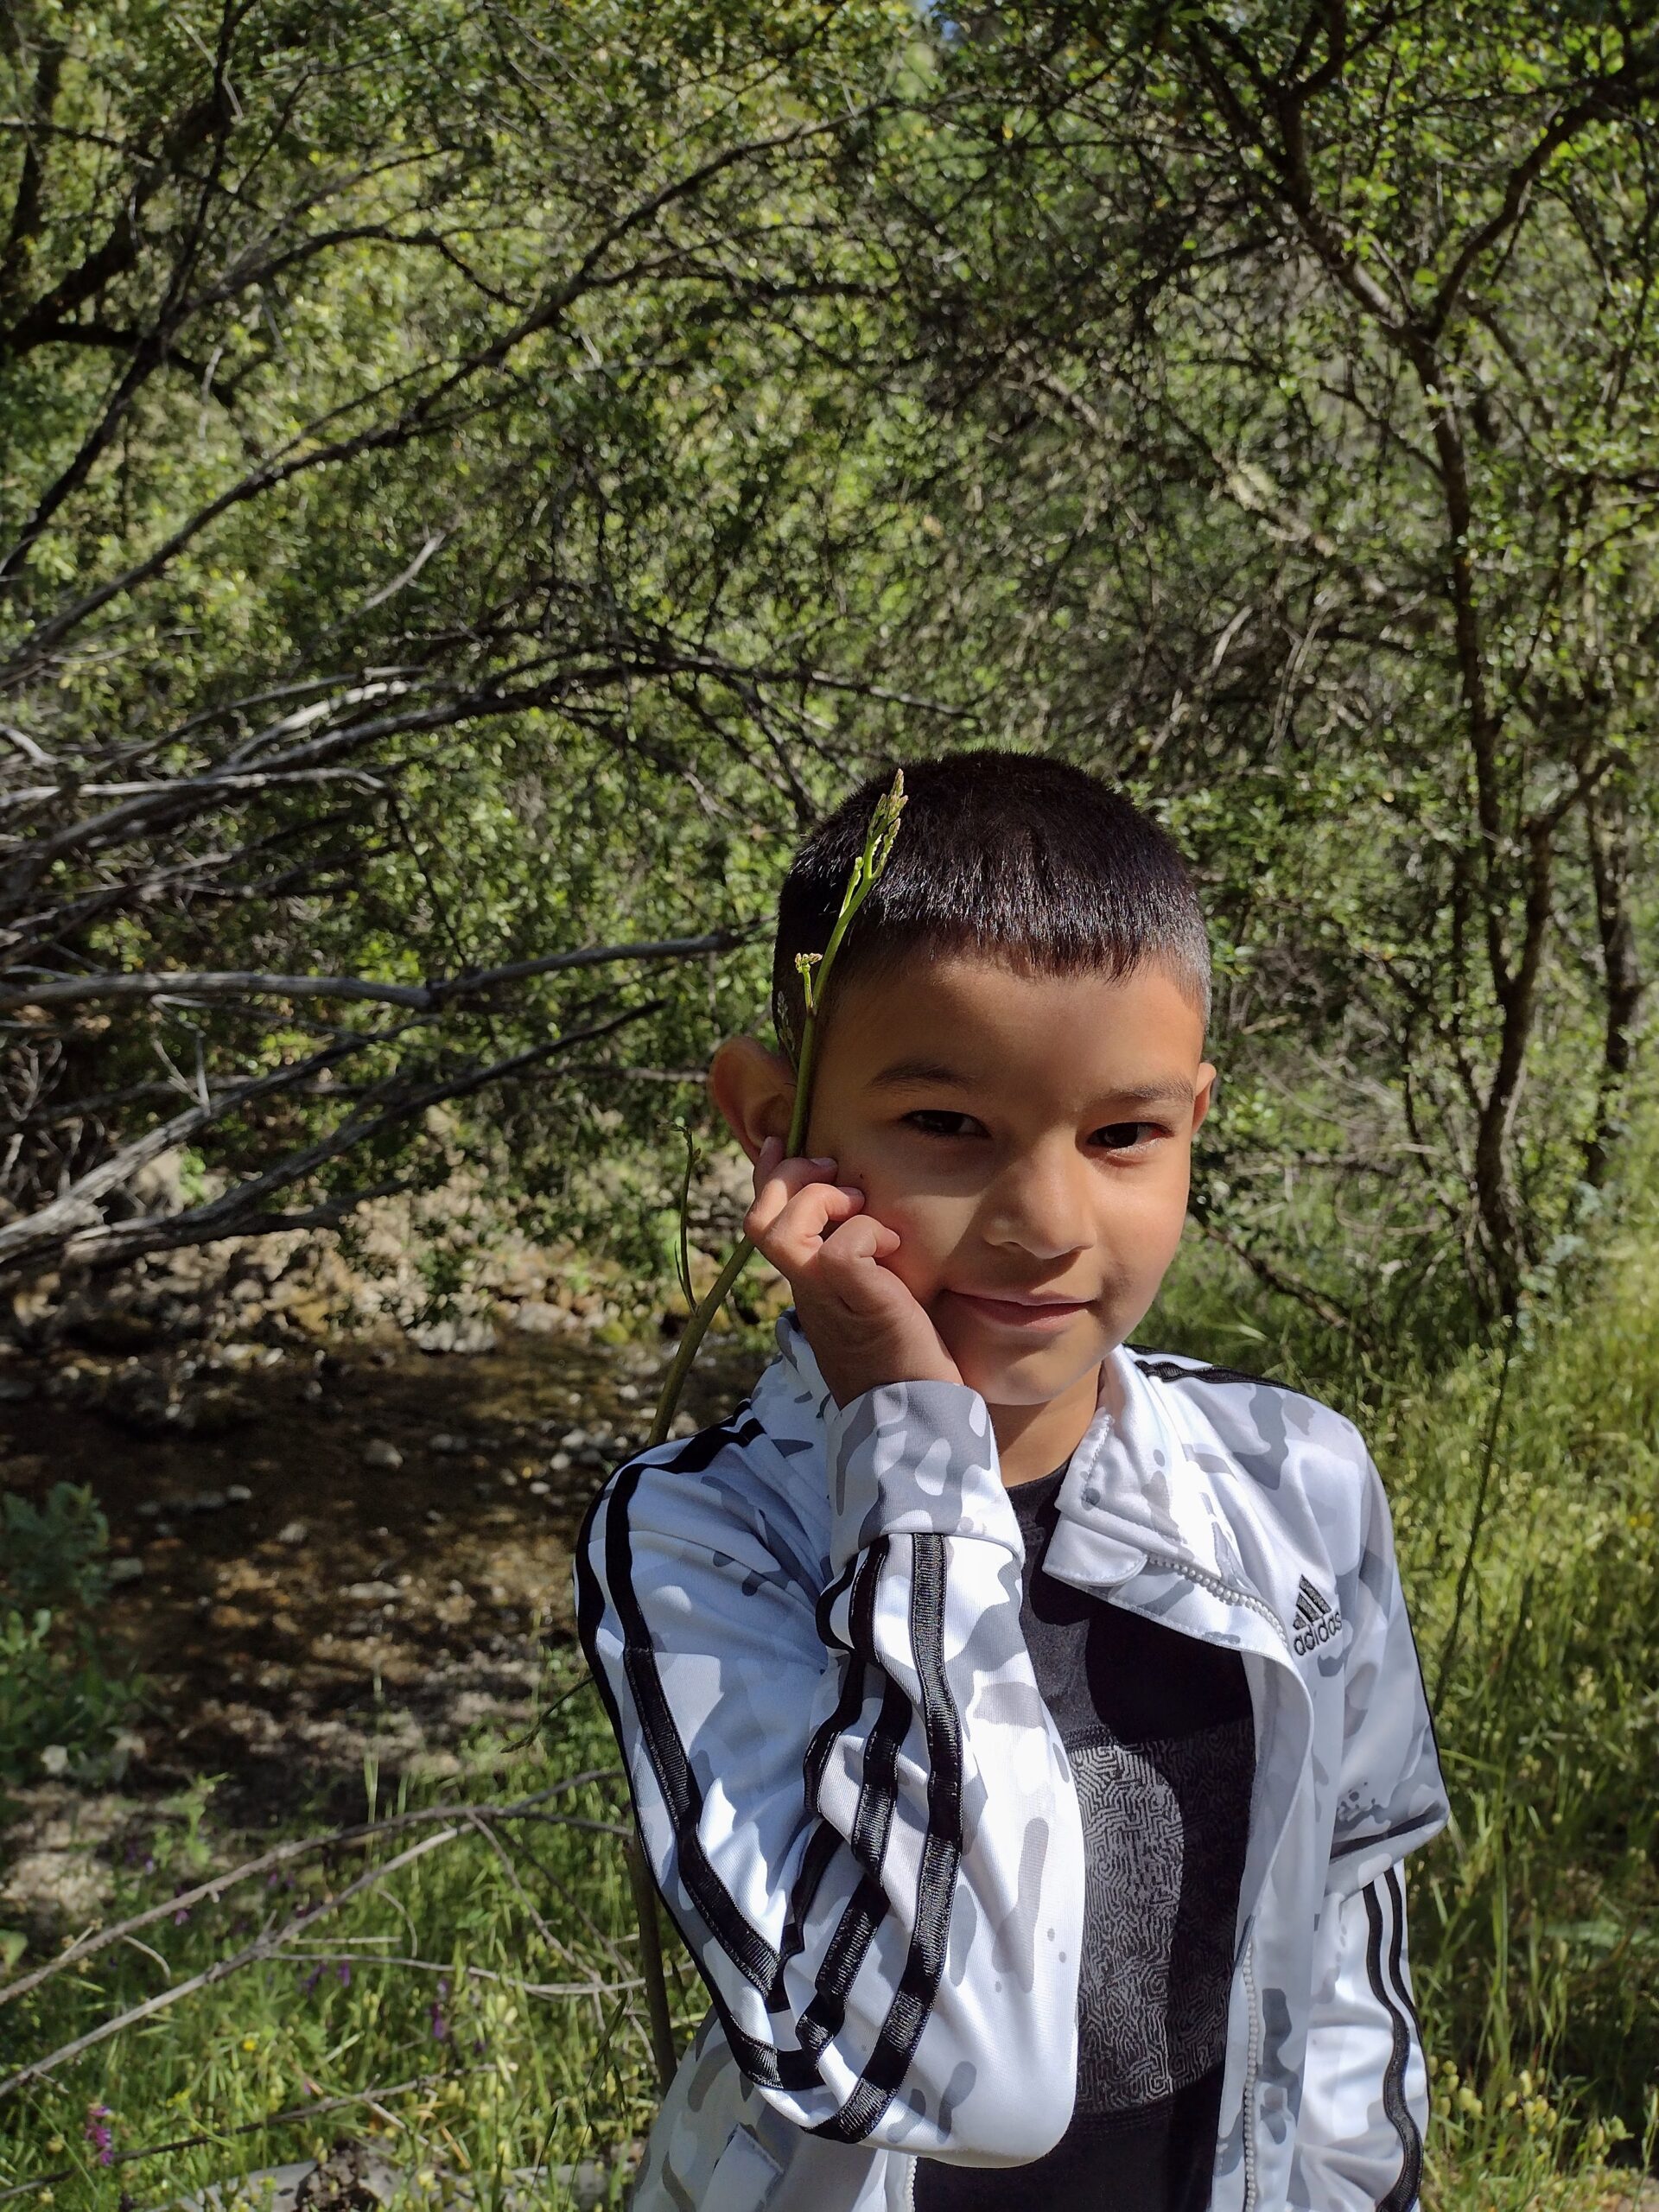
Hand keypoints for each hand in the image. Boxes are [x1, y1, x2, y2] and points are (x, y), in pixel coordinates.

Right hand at [744, 1136, 962, 1408]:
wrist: (916, 1409)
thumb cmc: (906, 1353)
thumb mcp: (876, 1293)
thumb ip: (863, 1260)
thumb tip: (873, 1214)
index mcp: (807, 1282)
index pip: (768, 1221)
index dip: (768, 1176)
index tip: (781, 1143)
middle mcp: (805, 1287)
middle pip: (758, 1220)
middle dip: (789, 1178)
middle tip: (832, 1173)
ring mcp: (822, 1295)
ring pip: (779, 1229)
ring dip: (820, 1201)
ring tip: (858, 1206)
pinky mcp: (853, 1299)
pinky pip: (841, 1248)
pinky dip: (868, 1232)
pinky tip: (894, 1247)